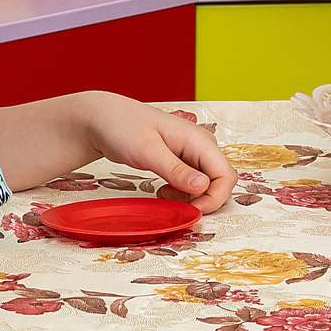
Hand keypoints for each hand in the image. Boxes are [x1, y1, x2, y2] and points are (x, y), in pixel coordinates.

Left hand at [74, 92, 235, 211]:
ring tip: (164, 195)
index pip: (225, 175)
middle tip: (175, 206)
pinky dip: (181, 193)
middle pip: (219, 182)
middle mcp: (200, 145)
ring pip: (207, 185)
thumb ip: (176, 170)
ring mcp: (192, 153)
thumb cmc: (123, 127)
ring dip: (190, 198)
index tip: (192, 211)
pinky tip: (163, 191)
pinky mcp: (182, 160)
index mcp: (198, 140)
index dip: (214, 198)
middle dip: (203, 200)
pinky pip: (193, 183)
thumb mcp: (147, 152)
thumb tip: (203, 186)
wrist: (105, 119)